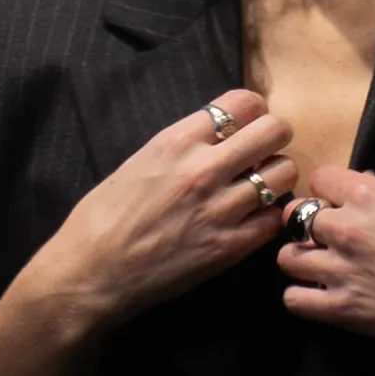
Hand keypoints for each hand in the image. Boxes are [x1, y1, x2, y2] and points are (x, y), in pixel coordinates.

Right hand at [0, 93, 294, 375]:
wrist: (91, 273)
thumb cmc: (102, 217)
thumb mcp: (140, 161)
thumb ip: (183, 144)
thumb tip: (219, 135)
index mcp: (176, 141)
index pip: (243, 102)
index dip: (252, 112)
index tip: (245, 126)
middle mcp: (203, 169)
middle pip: (274, 131)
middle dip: (273, 139)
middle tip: (262, 154)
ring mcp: (220, 209)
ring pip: (283, 174)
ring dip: (276, 177)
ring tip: (258, 188)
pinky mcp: (229, 248)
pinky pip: (274, 218)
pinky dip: (268, 216)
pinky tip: (250, 219)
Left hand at [276, 170, 374, 370]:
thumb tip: (359, 183)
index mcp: (371, 196)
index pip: (319, 177)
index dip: (326, 193)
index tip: (336, 205)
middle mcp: (348, 227)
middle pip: (296, 217)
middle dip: (307, 228)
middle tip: (323, 242)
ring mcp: (340, 269)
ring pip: (287, 258)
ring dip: (301, 263)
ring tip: (320, 271)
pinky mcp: (341, 308)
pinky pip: (294, 299)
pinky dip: (303, 299)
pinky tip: (320, 298)